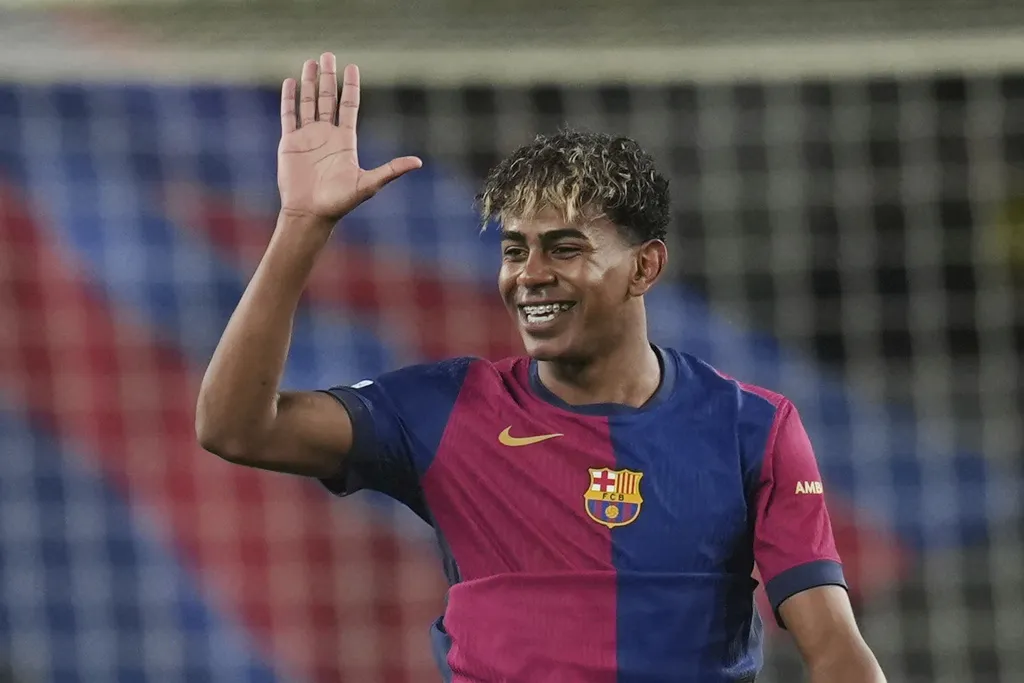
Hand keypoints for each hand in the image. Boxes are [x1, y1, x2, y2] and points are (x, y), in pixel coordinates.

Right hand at [278, 53, 421, 222]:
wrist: (311, 214)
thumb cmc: (340, 202)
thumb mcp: (369, 184)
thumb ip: (391, 170)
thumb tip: (418, 162)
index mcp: (345, 140)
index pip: (349, 106)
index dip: (351, 86)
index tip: (352, 66)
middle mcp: (327, 135)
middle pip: (328, 99)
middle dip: (328, 77)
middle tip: (328, 55)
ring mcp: (308, 137)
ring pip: (309, 103)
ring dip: (309, 82)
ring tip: (311, 62)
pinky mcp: (290, 143)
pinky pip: (289, 116)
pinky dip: (289, 99)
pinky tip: (291, 82)